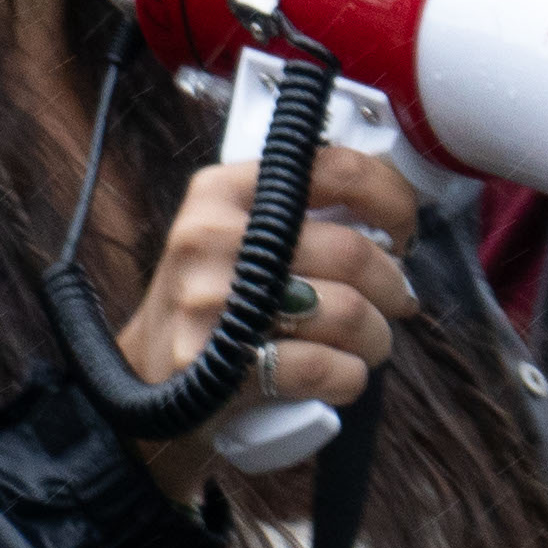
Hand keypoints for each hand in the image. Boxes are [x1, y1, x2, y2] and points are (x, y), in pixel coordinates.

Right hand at [114, 140, 420, 497]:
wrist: (145, 378)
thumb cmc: (213, 302)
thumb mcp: (235, 234)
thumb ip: (297, 212)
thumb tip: (389, 216)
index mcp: (223, 190)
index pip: (334, 168)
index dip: (390, 198)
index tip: (402, 230)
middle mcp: (213, 237)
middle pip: (352, 251)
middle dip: (393, 285)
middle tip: (396, 301)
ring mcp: (211, 301)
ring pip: (347, 311)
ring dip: (378, 336)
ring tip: (371, 343)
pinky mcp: (219, 365)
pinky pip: (323, 367)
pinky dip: (351, 377)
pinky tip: (344, 374)